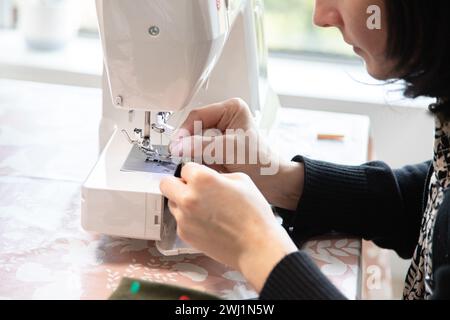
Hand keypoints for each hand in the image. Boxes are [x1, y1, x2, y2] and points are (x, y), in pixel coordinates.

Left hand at [160, 162, 297, 291]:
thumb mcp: (242, 180)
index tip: (200, 177)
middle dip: (177, 183)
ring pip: (172, 202)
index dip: (195, 172)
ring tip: (204, 208)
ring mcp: (183, 217)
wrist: (256, 246)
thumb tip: (207, 177)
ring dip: (182, 202)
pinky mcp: (184, 234)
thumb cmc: (254, 214)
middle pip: (166, 183)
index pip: (185, 168)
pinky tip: (207, 222)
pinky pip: (179, 220)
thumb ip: (218, 175)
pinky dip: (189, 219)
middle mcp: (188, 197)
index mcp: (202, 179)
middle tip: (191, 188)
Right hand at [170, 98, 303, 209]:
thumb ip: (201, 146)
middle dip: (190, 144)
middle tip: (181, 156)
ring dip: (196, 155)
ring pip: (195, 143)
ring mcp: (220, 136)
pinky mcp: (217, 150)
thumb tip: (177, 146)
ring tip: (204, 163)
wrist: (272, 182)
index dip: (184, 131)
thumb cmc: (261, 161)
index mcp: (231, 109)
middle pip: (194, 129)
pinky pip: (200, 154)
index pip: (197, 116)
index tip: (175, 146)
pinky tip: (210, 168)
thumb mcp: (229, 149)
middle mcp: (224, 120)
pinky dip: (201, 163)